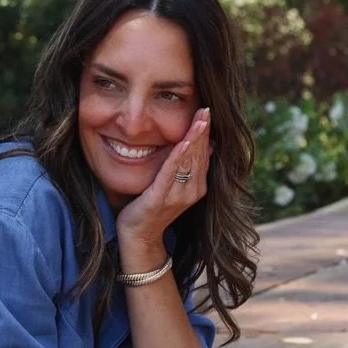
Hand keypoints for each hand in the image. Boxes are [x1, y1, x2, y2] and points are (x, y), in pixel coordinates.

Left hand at [115, 108, 210, 259]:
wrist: (139, 239)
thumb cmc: (152, 210)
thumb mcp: (173, 186)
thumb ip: (187, 168)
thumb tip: (205, 147)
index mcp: (196, 188)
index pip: (203, 154)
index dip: (205, 133)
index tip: (208, 112)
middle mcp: (191, 192)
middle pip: (198, 155)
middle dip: (202, 131)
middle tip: (207, 108)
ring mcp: (177, 196)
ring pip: (188, 161)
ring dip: (194, 139)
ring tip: (200, 119)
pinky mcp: (159, 199)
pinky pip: (170, 174)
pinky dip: (177, 157)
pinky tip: (182, 142)